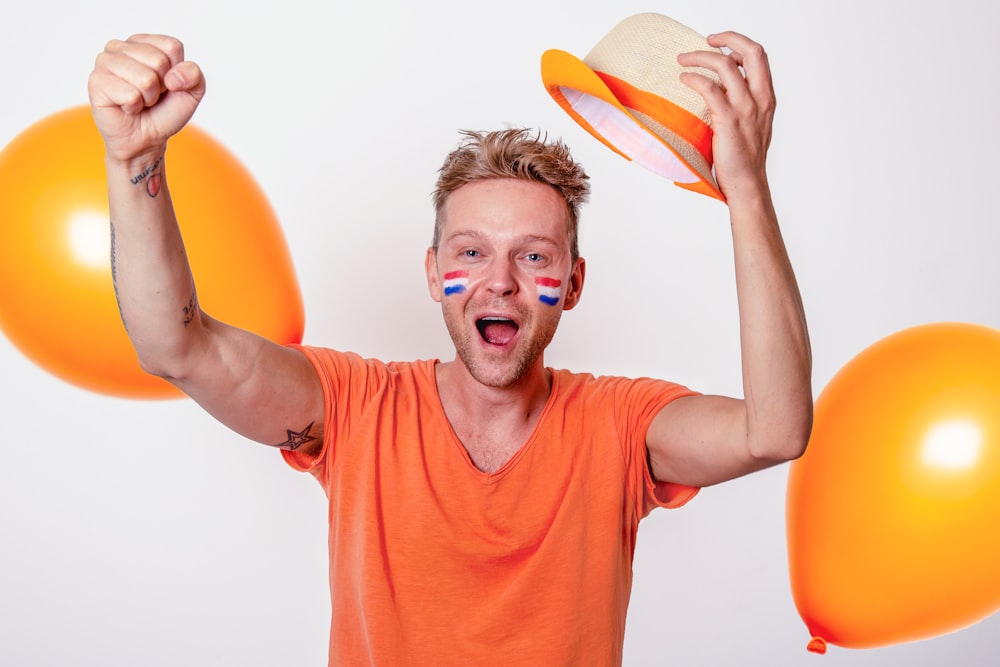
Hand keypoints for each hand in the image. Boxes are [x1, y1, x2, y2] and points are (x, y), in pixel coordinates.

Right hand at [87, 34, 205, 163]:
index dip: (176, 73)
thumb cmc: (165, 112)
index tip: (166, 85)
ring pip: (145, 78)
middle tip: (150, 96)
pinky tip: (126, 107)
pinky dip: (134, 107)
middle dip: (161, 86)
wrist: (146, 139)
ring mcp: (105, 61)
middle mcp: (121, 46)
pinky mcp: (96, 81)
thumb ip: (194, 75)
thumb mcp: (191, 93)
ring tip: (139, 101)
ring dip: (148, 97)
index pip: (172, 47)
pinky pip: (130, 94)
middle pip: (159, 61)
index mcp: (145, 42)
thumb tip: (173, 76)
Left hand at [677, 31, 774, 200]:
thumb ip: (745, 106)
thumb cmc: (745, 160)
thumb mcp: (753, 126)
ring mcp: (745, 109)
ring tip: (683, 60)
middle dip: (727, 38)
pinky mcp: (728, 121)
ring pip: (726, 65)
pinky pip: (710, 88)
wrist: (747, 185)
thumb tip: (722, 91)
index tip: (720, 44)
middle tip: (706, 40)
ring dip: (701, 57)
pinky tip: (684, 80)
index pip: (759, 57)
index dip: (740, 44)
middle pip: (751, 52)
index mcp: (767, 99)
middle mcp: (760, 99)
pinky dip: (694, 78)